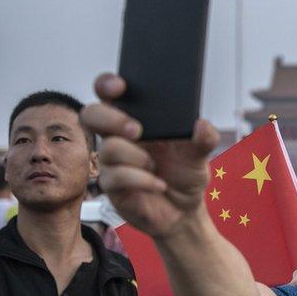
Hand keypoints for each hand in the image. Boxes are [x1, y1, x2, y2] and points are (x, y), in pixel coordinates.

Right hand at [81, 74, 219, 237]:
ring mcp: (112, 162)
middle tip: (137, 129)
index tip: (120, 85)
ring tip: (155, 166)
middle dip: (111, 118)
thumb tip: (202, 124)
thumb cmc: (184, 175)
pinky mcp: (113, 186)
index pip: (110, 94)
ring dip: (136, 157)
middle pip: (92, 115)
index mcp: (136, 120)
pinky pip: (116, 177)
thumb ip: (204, 138)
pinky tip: (159, 185)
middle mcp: (118, 138)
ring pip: (107, 149)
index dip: (107, 84)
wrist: (184, 210)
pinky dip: (141, 180)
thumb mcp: (199, 154)